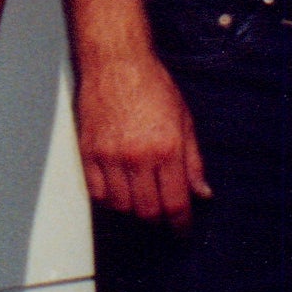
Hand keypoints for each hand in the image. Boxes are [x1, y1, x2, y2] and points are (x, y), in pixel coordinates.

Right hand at [68, 48, 211, 227]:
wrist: (117, 62)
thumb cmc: (152, 86)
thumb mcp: (184, 120)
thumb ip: (193, 161)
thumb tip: (202, 193)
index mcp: (167, 149)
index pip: (175, 203)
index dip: (180, 224)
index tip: (181, 229)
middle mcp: (138, 156)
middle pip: (147, 211)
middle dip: (158, 219)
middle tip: (162, 214)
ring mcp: (110, 156)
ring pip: (122, 206)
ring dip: (133, 209)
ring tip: (140, 198)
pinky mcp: (89, 152)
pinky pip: (97, 193)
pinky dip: (109, 199)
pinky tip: (118, 189)